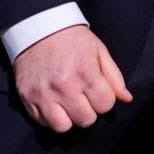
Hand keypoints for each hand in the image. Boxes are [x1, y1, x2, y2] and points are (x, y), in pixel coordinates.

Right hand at [13, 24, 130, 131]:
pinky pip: (42, 122)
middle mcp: (64, 86)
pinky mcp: (26, 97)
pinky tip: (53, 101)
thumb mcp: (98, 50)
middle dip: (89, 110)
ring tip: (68, 103)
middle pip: (85, 120)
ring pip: (62, 127)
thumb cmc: (72, 38)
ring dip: (68, 118)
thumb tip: (126, 98)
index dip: (105, 99)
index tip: (98, 90)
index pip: (105, 105)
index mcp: (85, 72)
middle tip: (83, 97)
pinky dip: (49, 116)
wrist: (38, 27)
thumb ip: (114, 76)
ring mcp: (43, 93)